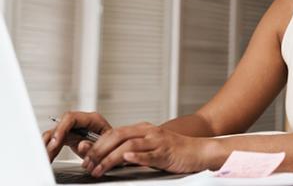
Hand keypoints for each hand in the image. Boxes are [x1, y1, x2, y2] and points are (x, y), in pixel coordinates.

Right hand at [42, 111, 111, 161]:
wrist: (114, 147)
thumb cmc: (114, 143)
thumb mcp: (108, 144)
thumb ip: (95, 145)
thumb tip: (82, 144)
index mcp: (92, 119)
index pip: (71, 118)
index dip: (61, 128)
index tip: (56, 141)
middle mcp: (81, 122)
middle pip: (60, 126)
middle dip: (51, 140)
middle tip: (48, 154)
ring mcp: (73, 128)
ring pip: (54, 134)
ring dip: (48, 147)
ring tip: (46, 159)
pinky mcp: (68, 136)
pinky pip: (55, 141)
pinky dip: (50, 150)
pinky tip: (48, 158)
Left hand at [82, 122, 214, 176]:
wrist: (200, 151)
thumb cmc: (176, 151)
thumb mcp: (152, 147)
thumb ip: (135, 150)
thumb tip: (114, 157)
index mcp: (144, 130)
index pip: (114, 133)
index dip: (97, 144)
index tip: (85, 158)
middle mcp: (149, 132)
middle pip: (118, 136)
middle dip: (99, 151)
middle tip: (88, 165)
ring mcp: (158, 141)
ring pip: (129, 145)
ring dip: (111, 158)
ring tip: (99, 169)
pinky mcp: (167, 153)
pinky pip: (150, 154)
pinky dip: (137, 156)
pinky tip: (127, 159)